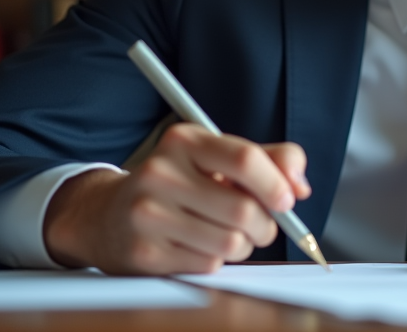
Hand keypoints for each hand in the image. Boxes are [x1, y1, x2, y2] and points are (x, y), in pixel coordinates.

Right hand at [43, 123, 310, 274]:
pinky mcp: (144, 253)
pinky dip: (216, 261)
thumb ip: (267, 160)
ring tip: (227, 234)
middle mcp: (160, 172)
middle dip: (265, 224)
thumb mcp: (217, 159)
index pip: (244, 159)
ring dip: (242, 245)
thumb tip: (300, 184)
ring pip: (231, 243)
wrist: (106, 214)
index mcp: (184, 141)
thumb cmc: (177, 183)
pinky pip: (209, 265)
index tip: (288, 200)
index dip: (276, 184)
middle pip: (243, 209)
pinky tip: (197, 246)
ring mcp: (147, 214)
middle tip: (260, 224)